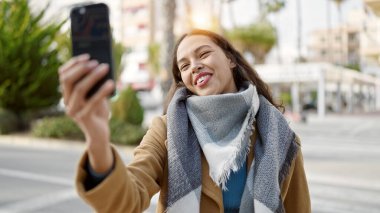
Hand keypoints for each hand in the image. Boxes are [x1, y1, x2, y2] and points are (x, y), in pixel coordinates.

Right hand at [58, 54, 113, 172]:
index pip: (63, 75)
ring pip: (79, 88)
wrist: (100, 133)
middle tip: (95, 61)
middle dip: (81, 68)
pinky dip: (102, 91)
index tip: (86, 55)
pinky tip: (112, 83)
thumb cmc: (98, 111)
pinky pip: (92, 101)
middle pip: (68, 80)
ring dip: (93, 76)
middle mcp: (67, 102)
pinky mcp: (83, 118)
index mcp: (67, 94)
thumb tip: (101, 65)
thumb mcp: (96, 95)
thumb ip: (95, 83)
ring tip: (105, 67)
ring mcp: (73, 111)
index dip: (73, 63)